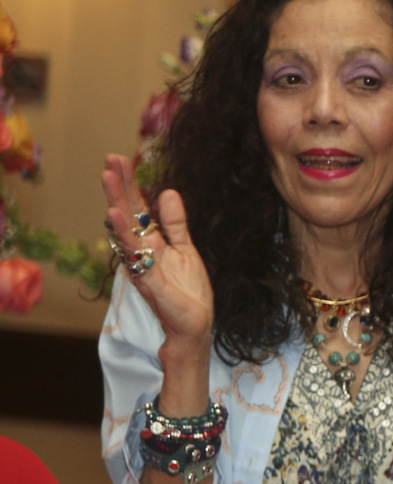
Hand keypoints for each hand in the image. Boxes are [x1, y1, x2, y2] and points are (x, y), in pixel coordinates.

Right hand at [102, 154, 214, 346]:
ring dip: (116, 201)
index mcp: (152, 242)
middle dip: (119, 185)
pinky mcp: (148, 279)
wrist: (195, 326)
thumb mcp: (186, 250)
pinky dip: (124, 233)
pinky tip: (115, 214)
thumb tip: (168, 192)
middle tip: (109, 157)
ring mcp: (142, 264)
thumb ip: (176, 224)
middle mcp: (142, 251)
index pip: (137, 208)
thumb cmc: (188, 292)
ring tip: (106, 176)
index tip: (119, 159)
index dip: (129, 184)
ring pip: (125, 228)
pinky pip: (134, 252)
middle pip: (127, 213)